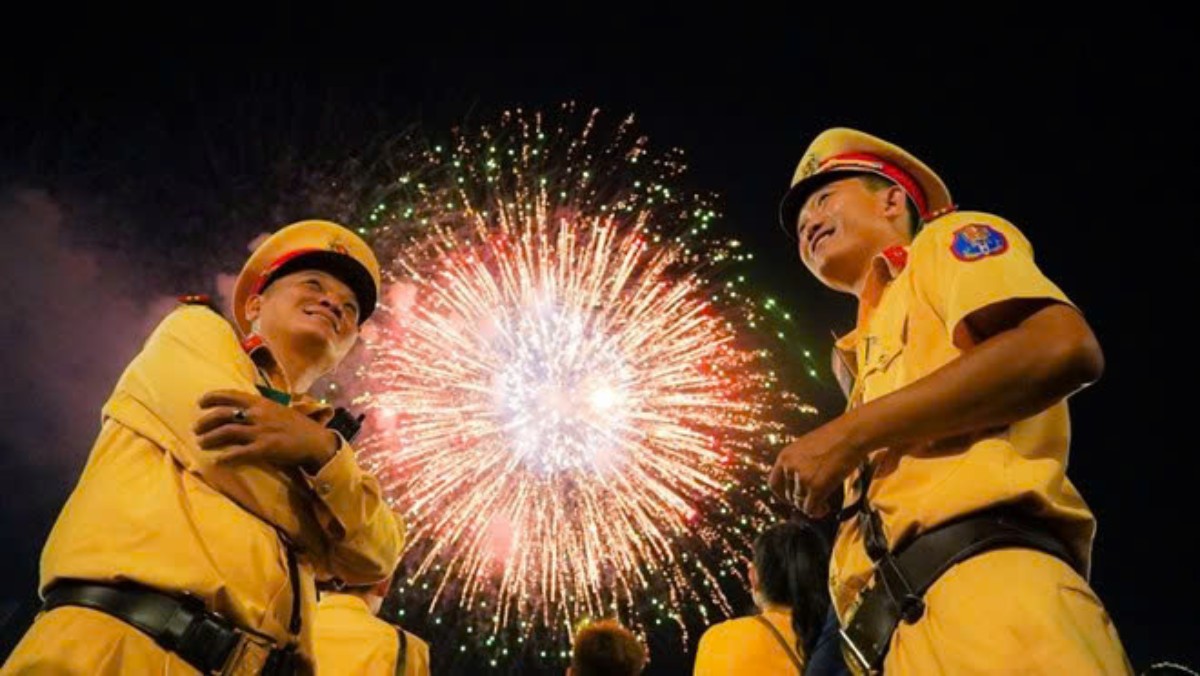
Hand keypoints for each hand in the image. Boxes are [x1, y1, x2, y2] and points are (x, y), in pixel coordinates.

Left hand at [194, 389, 338, 472]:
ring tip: (201, 443)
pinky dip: (226, 457)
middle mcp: (259, 414)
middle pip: (223, 414)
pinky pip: (239, 453)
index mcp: (261, 402)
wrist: (315, 441)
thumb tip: (241, 409)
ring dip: (210, 438)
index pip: (231, 395)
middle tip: (196, 429)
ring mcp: (261, 431)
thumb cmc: (297, 425)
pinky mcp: (265, 448)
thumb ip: (260, 408)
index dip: (212, 397)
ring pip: (227, 432)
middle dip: (206, 421)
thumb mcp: (278, 409)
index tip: (200, 402)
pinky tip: (217, 460)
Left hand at [768, 415, 866, 516]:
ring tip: (822, 504)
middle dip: (800, 501)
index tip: (792, 498)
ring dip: (810, 507)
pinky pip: (810, 508)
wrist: (851, 435)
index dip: (782, 494)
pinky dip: (817, 512)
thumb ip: (798, 463)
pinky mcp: (816, 487)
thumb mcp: (805, 447)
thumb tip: (798, 482)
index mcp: (785, 456)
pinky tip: (825, 508)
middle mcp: (790, 467)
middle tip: (813, 501)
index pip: (773, 484)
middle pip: (788, 496)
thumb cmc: (834, 438)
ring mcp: (802, 478)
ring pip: (799, 503)